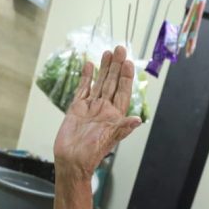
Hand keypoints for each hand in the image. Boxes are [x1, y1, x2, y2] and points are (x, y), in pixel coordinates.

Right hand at [53, 45, 142, 176]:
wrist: (71, 160)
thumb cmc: (91, 153)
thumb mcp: (109, 139)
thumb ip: (123, 128)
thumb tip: (137, 120)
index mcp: (115, 115)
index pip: (123, 91)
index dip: (126, 77)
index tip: (128, 62)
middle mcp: (104, 108)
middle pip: (112, 83)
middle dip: (116, 66)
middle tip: (120, 48)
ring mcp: (91, 107)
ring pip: (99, 83)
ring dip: (104, 68)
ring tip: (108, 52)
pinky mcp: (77, 107)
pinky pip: (83, 88)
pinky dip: (86, 77)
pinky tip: (90, 65)